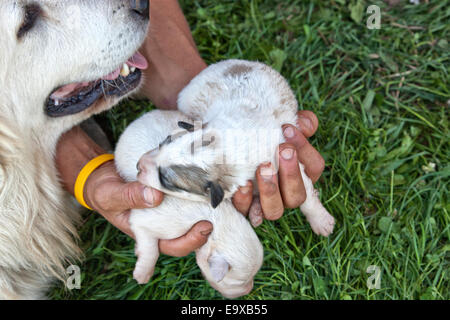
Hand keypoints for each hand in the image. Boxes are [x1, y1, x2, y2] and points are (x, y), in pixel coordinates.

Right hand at [84, 161, 212, 255]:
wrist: (104, 176)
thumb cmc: (104, 192)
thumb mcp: (110, 194)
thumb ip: (129, 196)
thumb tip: (156, 197)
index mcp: (142, 232)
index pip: (162, 249)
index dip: (180, 247)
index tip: (198, 236)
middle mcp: (158, 225)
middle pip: (182, 238)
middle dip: (196, 236)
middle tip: (207, 225)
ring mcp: (166, 210)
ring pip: (188, 221)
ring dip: (201, 216)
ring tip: (213, 207)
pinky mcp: (170, 195)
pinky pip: (186, 200)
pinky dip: (195, 196)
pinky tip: (206, 188)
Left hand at [232, 111, 324, 225]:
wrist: (226, 140)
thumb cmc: (259, 131)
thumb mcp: (277, 121)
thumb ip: (297, 121)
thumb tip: (305, 124)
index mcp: (301, 173)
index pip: (314, 166)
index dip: (304, 149)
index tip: (287, 129)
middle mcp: (286, 193)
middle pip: (298, 195)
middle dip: (292, 173)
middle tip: (281, 150)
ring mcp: (265, 203)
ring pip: (275, 211)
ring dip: (270, 190)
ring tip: (263, 168)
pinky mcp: (244, 207)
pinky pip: (247, 212)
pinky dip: (245, 200)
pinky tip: (243, 184)